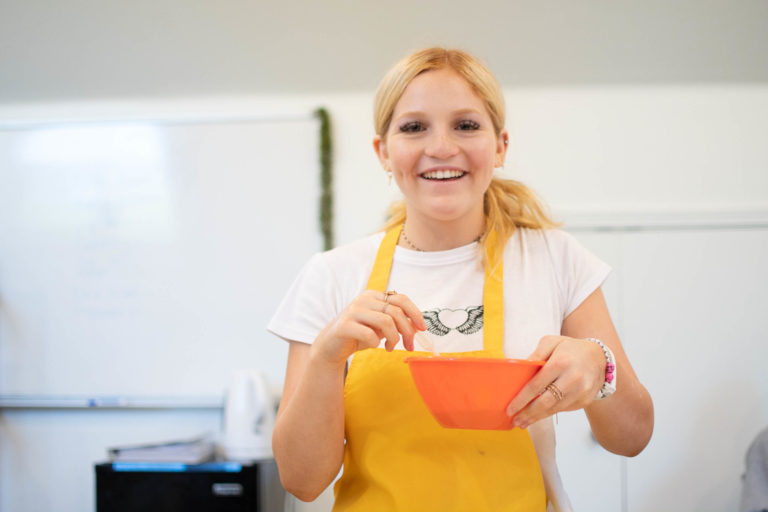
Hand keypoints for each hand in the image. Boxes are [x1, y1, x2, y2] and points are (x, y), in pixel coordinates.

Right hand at [310, 290, 426, 366]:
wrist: (331, 345)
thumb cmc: (359, 335)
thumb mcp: (381, 327)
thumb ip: (397, 323)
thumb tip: (419, 326)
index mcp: (374, 296)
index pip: (401, 299)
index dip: (415, 313)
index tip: (423, 328)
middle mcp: (364, 299)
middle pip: (396, 312)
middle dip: (407, 331)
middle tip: (409, 345)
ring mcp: (353, 311)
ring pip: (386, 321)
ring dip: (394, 338)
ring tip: (390, 347)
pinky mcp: (345, 325)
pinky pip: (370, 334)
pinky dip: (376, 343)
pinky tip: (375, 346)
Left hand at [505, 335, 605, 428]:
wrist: (599, 357)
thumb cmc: (571, 348)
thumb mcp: (551, 342)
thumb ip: (536, 354)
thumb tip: (521, 368)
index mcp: (561, 362)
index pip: (536, 385)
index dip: (521, 399)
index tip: (510, 409)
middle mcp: (572, 378)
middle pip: (545, 402)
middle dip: (528, 414)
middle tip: (515, 421)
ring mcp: (581, 391)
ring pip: (554, 409)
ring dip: (537, 417)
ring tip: (524, 422)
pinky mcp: (585, 400)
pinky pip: (563, 409)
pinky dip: (550, 413)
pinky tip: (539, 415)